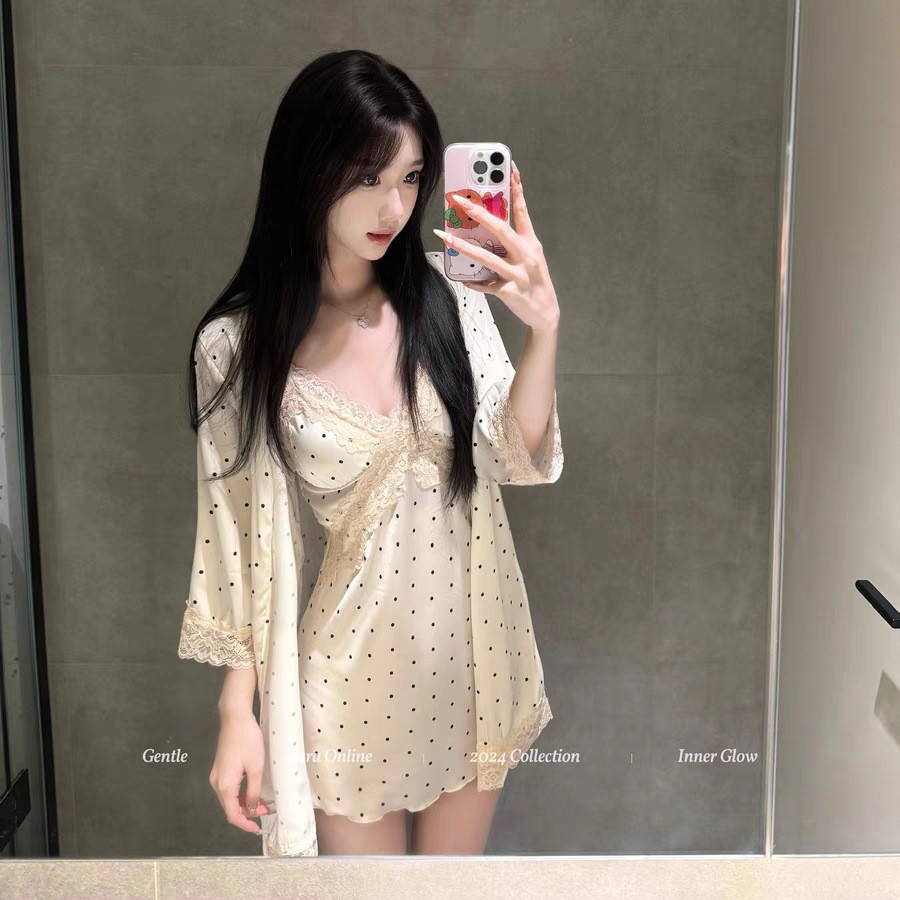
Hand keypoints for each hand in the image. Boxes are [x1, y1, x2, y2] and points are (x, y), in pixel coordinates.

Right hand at [209, 708, 272, 834]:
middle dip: (246, 813)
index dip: (245, 824)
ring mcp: (217, 775)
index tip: (257, 829)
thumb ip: (253, 791)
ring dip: (243, 803)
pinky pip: (229, 788)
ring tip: (261, 802)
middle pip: (229, 807)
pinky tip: (251, 790)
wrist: (235, 718)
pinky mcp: (220, 768)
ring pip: (229, 798)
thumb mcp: (255, 767)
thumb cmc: (247, 741)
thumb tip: (251, 808)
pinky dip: (239, 794)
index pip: (232, 815)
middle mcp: (217, 783)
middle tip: (265, 811)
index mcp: (225, 786)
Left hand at [434, 159, 559, 332]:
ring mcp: (518, 273)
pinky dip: (474, 282)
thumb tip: (487, 232)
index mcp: (531, 243)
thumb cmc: (535, 283)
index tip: (509, 169)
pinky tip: (465, 279)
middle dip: (478, 213)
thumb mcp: (530, 258)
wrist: (545, 313)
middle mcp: (526, 255)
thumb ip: (513, 244)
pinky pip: (486, 285)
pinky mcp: (510, 291)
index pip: (522, 211)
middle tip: (459, 201)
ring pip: (487, 257)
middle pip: (501, 229)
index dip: (517, 189)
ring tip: (445, 237)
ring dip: (463, 246)